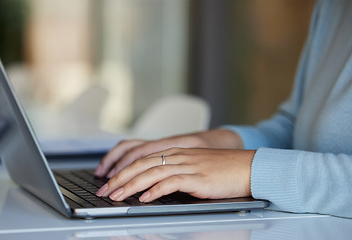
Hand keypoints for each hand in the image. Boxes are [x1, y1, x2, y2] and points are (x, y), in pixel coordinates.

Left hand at [96, 147, 254, 201]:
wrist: (248, 167)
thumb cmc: (223, 170)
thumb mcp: (193, 168)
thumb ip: (173, 174)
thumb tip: (152, 187)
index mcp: (175, 153)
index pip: (141, 159)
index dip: (122, 171)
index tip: (108, 182)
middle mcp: (177, 156)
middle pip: (140, 164)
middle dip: (119, 178)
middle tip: (104, 191)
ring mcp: (186, 165)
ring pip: (150, 172)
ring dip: (130, 185)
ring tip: (116, 196)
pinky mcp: (196, 177)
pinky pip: (170, 182)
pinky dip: (154, 190)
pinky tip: (144, 198)